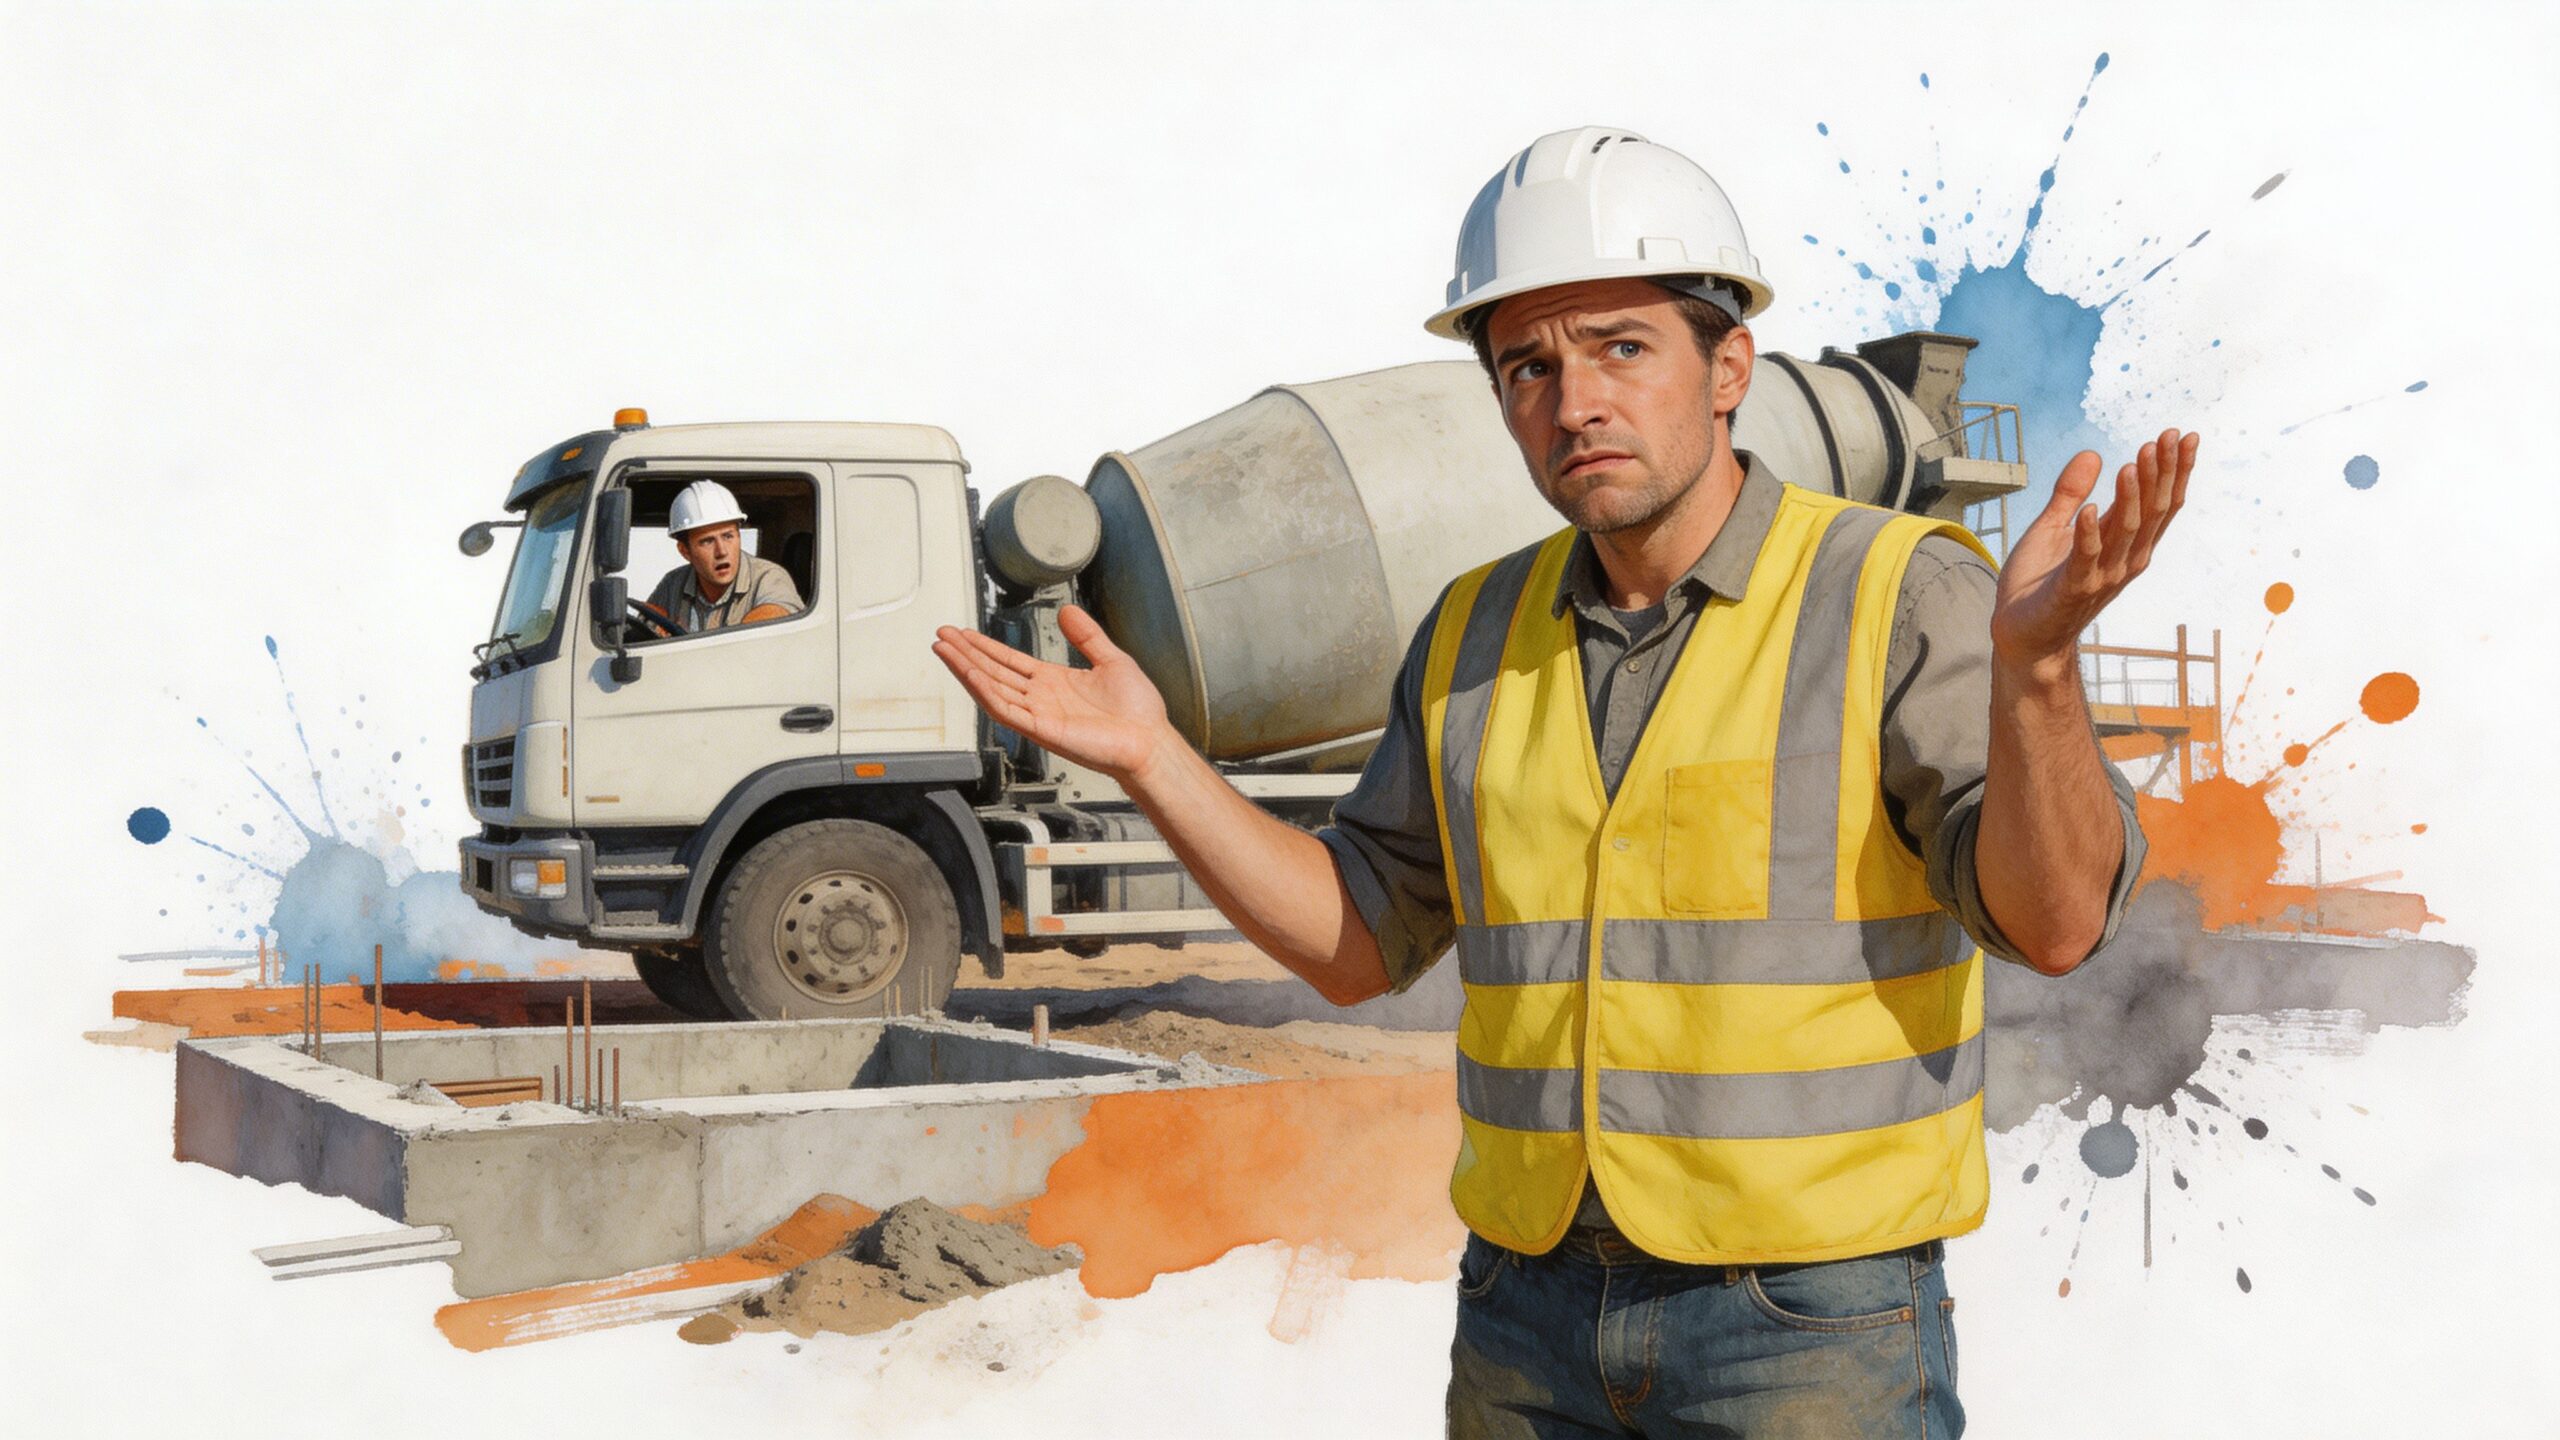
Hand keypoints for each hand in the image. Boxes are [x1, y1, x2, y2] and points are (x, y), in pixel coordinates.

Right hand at [932, 604, 1174, 781]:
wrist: (1150, 741)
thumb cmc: (1137, 711)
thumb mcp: (1111, 659)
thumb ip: (1087, 636)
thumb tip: (1067, 611)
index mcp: (1054, 683)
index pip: (1009, 661)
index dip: (985, 647)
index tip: (963, 634)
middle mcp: (1041, 699)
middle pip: (993, 672)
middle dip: (966, 654)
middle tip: (941, 636)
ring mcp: (1039, 715)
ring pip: (992, 689)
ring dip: (966, 669)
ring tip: (944, 649)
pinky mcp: (1042, 730)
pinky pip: (1006, 710)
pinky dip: (986, 691)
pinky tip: (970, 673)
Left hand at [1991, 427, 2197, 675]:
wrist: (2022, 636)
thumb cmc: (2038, 584)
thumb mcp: (2052, 528)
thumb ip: (2070, 494)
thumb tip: (2092, 453)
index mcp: (2123, 544)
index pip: (2158, 503)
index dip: (2172, 470)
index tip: (2181, 435)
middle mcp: (2123, 560)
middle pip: (2153, 512)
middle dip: (2162, 473)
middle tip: (2167, 436)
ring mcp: (2101, 576)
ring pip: (2126, 532)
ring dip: (2131, 496)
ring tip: (2132, 462)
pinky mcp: (2072, 590)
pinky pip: (2085, 560)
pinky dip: (2088, 535)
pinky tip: (2090, 510)